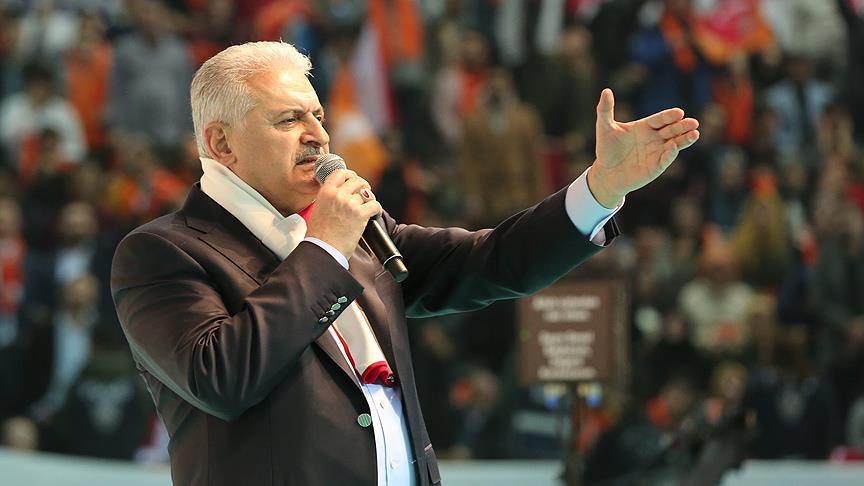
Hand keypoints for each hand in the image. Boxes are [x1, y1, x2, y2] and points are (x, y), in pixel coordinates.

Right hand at [306, 169, 381, 259]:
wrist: (323, 249)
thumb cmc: (320, 235)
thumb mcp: (318, 209)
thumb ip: (329, 199)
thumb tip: (340, 194)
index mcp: (326, 192)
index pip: (340, 173)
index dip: (350, 174)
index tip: (354, 179)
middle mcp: (338, 194)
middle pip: (357, 181)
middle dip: (364, 186)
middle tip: (365, 194)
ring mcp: (349, 203)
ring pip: (367, 193)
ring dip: (370, 199)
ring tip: (369, 207)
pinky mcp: (360, 214)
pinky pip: (375, 204)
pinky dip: (377, 210)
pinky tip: (375, 215)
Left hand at [588, 88, 699, 207]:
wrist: (606, 173)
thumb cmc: (606, 149)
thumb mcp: (604, 127)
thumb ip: (605, 110)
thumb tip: (606, 90)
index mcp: (645, 127)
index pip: (660, 119)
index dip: (669, 116)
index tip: (679, 112)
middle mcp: (654, 138)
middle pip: (671, 130)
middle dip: (682, 126)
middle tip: (693, 122)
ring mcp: (657, 152)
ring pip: (675, 144)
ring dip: (685, 139)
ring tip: (695, 133)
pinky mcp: (656, 167)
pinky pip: (665, 159)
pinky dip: (671, 154)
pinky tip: (675, 148)